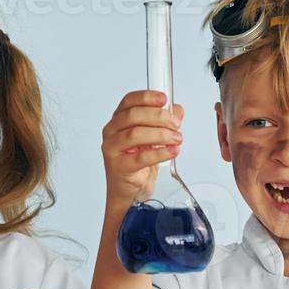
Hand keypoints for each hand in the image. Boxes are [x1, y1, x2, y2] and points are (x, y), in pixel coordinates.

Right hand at [101, 90, 183, 206]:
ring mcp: (113, 149)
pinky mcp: (119, 167)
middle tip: (175, 124)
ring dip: (161, 135)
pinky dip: (160, 153)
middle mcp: (112, 132)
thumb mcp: (153, 138)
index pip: (129, 101)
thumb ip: (164, 122)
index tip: (164, 99)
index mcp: (119, 121)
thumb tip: (177, 110)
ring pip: (135, 134)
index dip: (147, 97)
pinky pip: (141, 157)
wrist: (131, 191)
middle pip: (133, 115)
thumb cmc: (138, 163)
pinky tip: (172, 151)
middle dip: (159, 117)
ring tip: (176, 139)